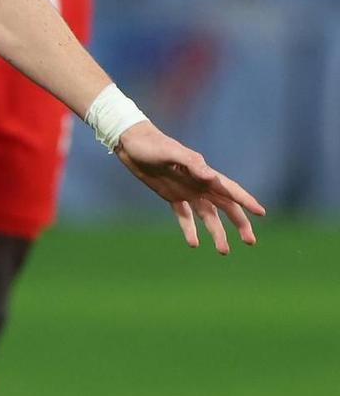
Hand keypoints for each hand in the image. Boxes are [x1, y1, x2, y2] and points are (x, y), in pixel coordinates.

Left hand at [112, 120, 263, 253]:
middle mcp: (200, 184)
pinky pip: (185, 215)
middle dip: (239, 224)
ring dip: (217, 232)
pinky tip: (193, 244)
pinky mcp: (172, 196)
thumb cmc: (153, 145)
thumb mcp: (172, 153)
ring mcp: (187, 191)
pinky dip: (189, 229)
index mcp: (204, 174)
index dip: (246, 201)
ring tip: (223, 251)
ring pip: (208, 216)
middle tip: (250, 241)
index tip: (261, 213)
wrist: (133, 144)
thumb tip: (211, 176)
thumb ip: (192, 163)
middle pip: (226, 207)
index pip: (231, 190)